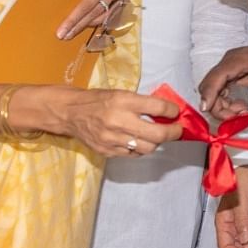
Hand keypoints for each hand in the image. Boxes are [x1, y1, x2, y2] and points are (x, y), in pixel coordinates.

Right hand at [56, 88, 181, 157]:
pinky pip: (133, 154)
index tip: (175, 112)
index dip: (172, 111)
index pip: (158, 108)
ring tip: (157, 136)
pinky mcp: (108, 152)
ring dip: (157, 142)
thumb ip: (142, 103)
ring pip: (148, 147)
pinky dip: (140, 148)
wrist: (70, 113)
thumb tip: (166, 111)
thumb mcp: (121, 93)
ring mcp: (113, 139)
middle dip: (173, 133)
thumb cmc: (98, 100)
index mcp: (124, 101)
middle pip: (157, 134)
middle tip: (177, 130)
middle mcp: (119, 121)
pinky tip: (139, 141)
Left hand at [58, 0, 126, 39]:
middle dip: (75, 22)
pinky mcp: (125, 1)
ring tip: (71, 34)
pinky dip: (97, 23)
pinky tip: (86, 28)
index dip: (70, 9)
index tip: (59, 21)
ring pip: (100, 14)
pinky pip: (109, 16)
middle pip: (90, 7)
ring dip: (85, 26)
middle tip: (62, 34)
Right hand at [198, 45, 247, 119]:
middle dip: (216, 104)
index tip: (206, 109)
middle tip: (235, 116)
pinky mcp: (229, 75)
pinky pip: (219, 91)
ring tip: (243, 110)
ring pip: (212, 90)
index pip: (217, 76)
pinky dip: (225, 103)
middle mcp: (229, 61)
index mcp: (240, 59)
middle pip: (210, 84)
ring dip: (221, 106)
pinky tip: (240, 106)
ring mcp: (228, 68)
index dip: (209, 92)